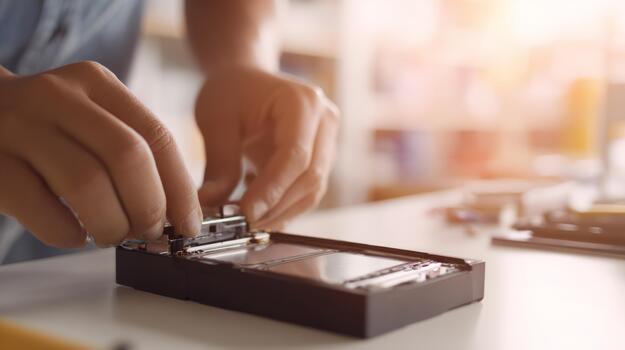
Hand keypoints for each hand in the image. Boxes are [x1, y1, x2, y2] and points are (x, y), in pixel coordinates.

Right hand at [0, 62, 201, 247]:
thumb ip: (132, 150)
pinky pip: (40, 208)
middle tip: (150, 232)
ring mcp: (19, 126)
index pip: (156, 137)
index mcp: (97, 84)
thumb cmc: (47, 128)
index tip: (188, 224)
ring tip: (111, 235)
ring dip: (111, 224)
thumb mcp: (92, 118)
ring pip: (87, 183)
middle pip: (128, 157)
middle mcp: (58, 97)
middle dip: (149, 206)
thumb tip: (178, 210)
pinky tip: (73, 233)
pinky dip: (66, 232)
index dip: (180, 189)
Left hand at [195, 66, 338, 227]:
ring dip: (282, 211)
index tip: (246, 213)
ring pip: (313, 189)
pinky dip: (285, 206)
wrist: (245, 78)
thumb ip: (218, 164)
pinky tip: (260, 211)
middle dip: (278, 206)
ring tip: (249, 222)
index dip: (273, 190)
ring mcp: (328, 139)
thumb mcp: (216, 121)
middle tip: (244, 225)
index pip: (295, 156)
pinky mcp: (323, 156)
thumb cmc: (231, 91)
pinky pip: (308, 190)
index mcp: (301, 102)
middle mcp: (325, 120)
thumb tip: (210, 204)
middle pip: (311, 177)